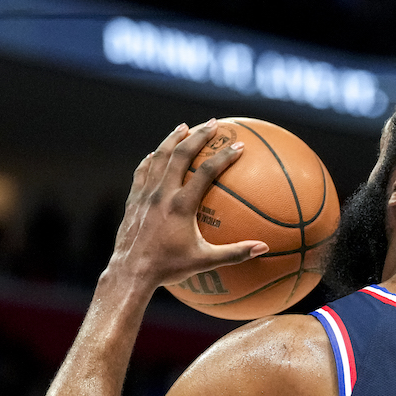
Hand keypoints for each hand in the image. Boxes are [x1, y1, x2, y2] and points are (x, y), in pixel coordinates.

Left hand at [108, 119, 267, 289]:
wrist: (131, 272)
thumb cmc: (169, 268)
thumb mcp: (205, 262)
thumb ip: (235, 253)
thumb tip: (264, 248)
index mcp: (181, 205)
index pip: (205, 172)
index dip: (224, 156)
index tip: (239, 145)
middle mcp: (162, 194)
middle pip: (180, 154)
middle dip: (198, 135)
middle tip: (213, 123)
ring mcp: (145, 194)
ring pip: (158, 157)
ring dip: (172, 139)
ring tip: (183, 127)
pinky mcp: (133, 200)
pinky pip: (142, 171)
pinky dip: (151, 159)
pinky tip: (155, 154)